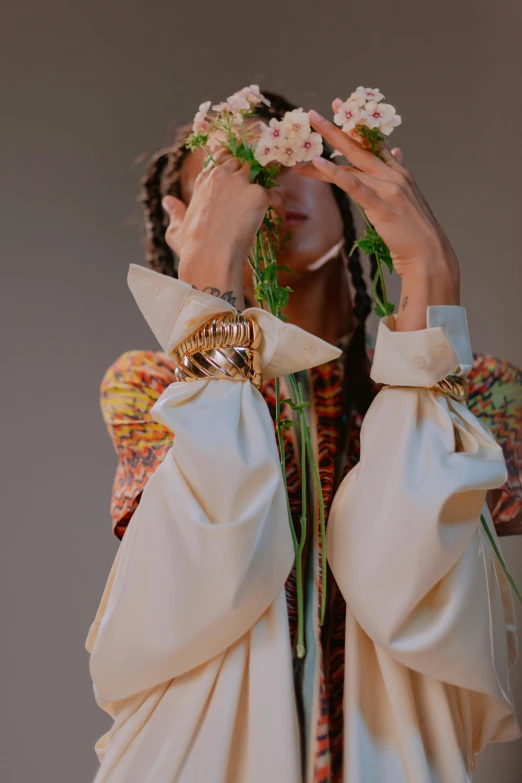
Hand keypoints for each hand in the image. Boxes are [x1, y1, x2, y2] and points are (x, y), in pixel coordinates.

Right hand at [161, 151, 283, 310]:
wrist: (209, 259)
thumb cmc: (192, 249)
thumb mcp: (177, 229)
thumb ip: (174, 212)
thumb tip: (167, 201)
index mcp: (203, 180)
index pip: (221, 159)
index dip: (232, 170)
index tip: (238, 184)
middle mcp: (221, 175)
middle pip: (243, 163)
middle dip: (251, 175)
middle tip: (256, 197)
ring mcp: (240, 183)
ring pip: (260, 174)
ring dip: (265, 186)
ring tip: (266, 206)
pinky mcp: (258, 194)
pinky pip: (274, 195)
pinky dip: (276, 207)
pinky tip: (273, 220)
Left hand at [294, 101, 459, 329]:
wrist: (429, 254)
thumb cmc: (416, 232)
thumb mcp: (408, 198)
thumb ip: (399, 173)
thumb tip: (397, 152)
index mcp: (399, 173)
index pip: (373, 143)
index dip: (355, 125)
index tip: (339, 107)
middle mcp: (394, 175)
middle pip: (358, 148)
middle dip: (334, 130)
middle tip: (313, 114)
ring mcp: (388, 189)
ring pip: (350, 167)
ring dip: (322, 158)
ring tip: (302, 147)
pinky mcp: (381, 206)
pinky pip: (353, 186)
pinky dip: (335, 173)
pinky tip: (319, 163)